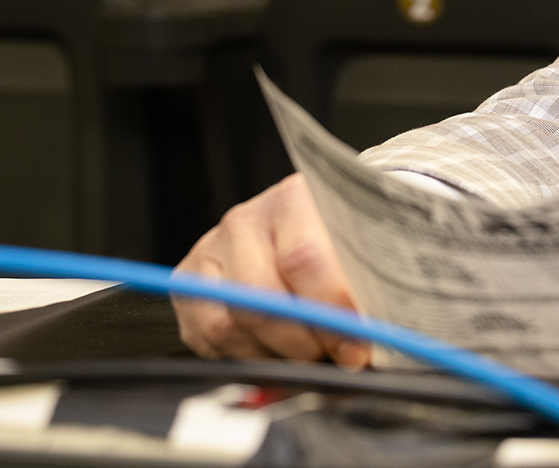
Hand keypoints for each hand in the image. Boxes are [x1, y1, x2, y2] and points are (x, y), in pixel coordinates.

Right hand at [173, 173, 370, 365]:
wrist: (302, 226)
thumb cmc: (336, 243)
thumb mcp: (357, 250)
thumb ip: (364, 289)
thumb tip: (370, 348)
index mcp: (290, 200)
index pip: (305, 258)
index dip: (332, 310)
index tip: (359, 345)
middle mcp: (243, 221)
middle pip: (261, 296)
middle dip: (305, 343)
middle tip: (335, 360)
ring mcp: (210, 252)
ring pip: (231, 324)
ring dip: (276, 357)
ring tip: (310, 358)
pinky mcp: (188, 286)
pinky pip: (209, 340)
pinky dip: (247, 359)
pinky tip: (277, 354)